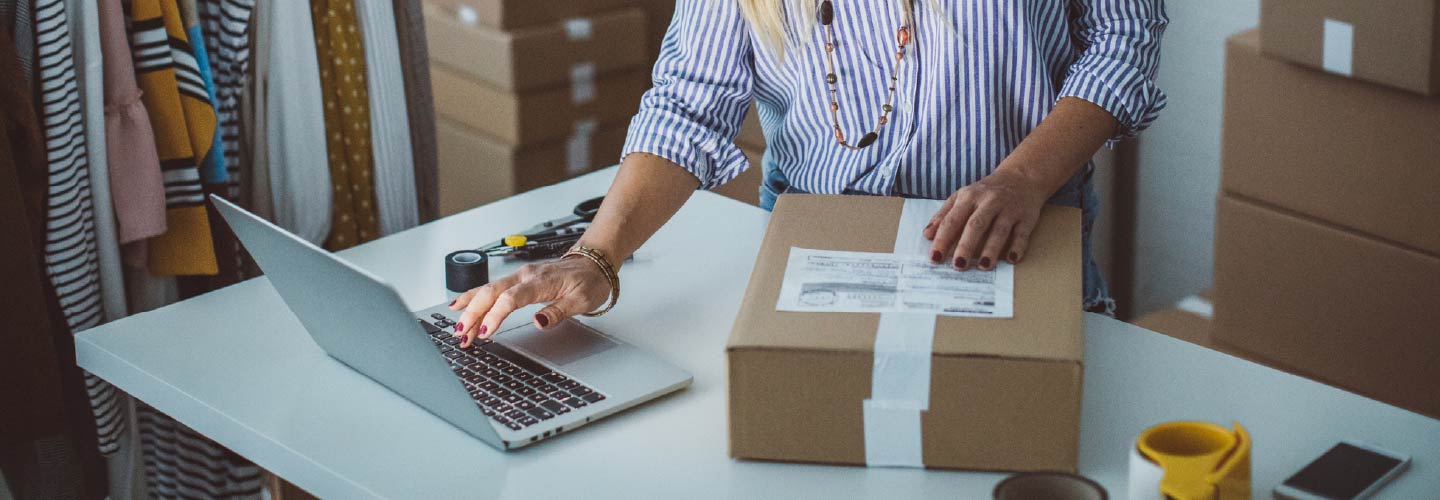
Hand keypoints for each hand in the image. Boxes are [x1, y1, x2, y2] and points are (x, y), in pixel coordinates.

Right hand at [449, 257, 611, 346]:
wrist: (593, 263)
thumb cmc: (589, 281)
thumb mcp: (582, 301)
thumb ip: (558, 312)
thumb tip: (539, 322)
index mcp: (540, 281)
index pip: (511, 299)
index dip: (495, 316)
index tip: (485, 332)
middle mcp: (525, 276)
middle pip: (491, 293)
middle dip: (473, 314)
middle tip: (461, 335)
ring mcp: (519, 276)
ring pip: (487, 290)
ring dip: (470, 309)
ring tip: (458, 328)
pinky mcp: (517, 279)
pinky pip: (490, 287)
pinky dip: (473, 297)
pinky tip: (460, 305)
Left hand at [923, 168, 1050, 270]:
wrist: (1020, 177)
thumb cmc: (985, 192)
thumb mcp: (961, 197)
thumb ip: (944, 215)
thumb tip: (927, 235)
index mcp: (969, 197)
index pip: (952, 220)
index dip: (943, 239)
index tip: (935, 258)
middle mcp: (989, 201)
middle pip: (976, 225)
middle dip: (966, 246)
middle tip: (958, 266)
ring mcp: (1009, 209)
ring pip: (999, 230)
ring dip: (991, 249)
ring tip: (983, 266)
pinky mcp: (1027, 217)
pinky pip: (1022, 233)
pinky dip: (1018, 246)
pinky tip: (1011, 259)